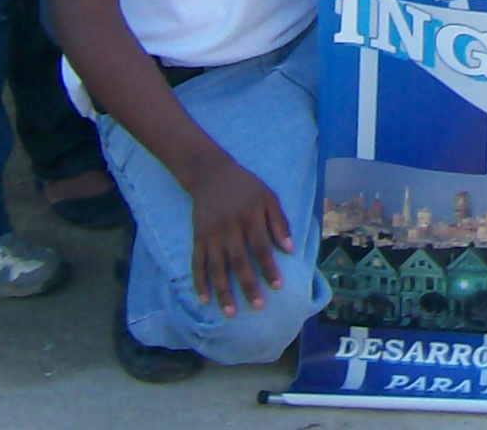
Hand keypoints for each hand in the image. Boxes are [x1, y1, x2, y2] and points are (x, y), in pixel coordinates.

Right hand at [186, 149, 292, 317]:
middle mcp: (229, 227)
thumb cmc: (245, 186)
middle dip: (248, 286)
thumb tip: (289, 249)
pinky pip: (196, 263)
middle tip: (257, 307)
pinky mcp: (197, 237)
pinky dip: (198, 282)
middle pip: (238, 261)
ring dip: (222, 291)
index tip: (277, 287)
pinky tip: (204, 299)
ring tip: (229, 312)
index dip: (269, 268)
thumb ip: (279, 222)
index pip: (261, 247)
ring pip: (215, 267)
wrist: (210, 173)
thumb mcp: (268, 196)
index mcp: (250, 217)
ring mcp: (210, 233)